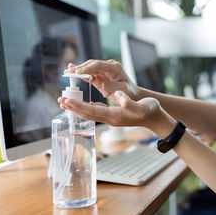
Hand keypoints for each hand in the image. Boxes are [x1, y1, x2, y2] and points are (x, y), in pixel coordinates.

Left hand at [58, 90, 175, 137]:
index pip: (93, 110)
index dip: (79, 106)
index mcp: (115, 115)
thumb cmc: (150, 110)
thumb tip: (118, 95)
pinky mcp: (113, 116)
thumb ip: (129, 102)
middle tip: (60, 100)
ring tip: (65, 102)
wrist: (155, 118)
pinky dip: (86, 108)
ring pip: (90, 113)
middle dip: (73, 107)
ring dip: (77, 108)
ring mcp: (111, 118)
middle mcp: (110, 118)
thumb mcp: (142, 106)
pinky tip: (82, 105)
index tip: (67, 100)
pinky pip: (96, 112)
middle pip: (87, 114)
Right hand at [65, 60, 139, 102]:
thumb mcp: (124, 91)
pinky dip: (81, 73)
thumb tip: (102, 86)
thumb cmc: (130, 93)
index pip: (98, 65)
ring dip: (78, 70)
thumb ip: (114, 87)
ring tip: (66, 72)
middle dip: (79, 68)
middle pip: (91, 64)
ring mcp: (104, 70)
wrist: (133, 95)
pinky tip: (72, 72)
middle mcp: (109, 66)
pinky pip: (89, 73)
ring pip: (88, 67)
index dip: (86, 68)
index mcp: (115, 68)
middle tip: (68, 72)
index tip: (77, 72)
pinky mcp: (101, 76)